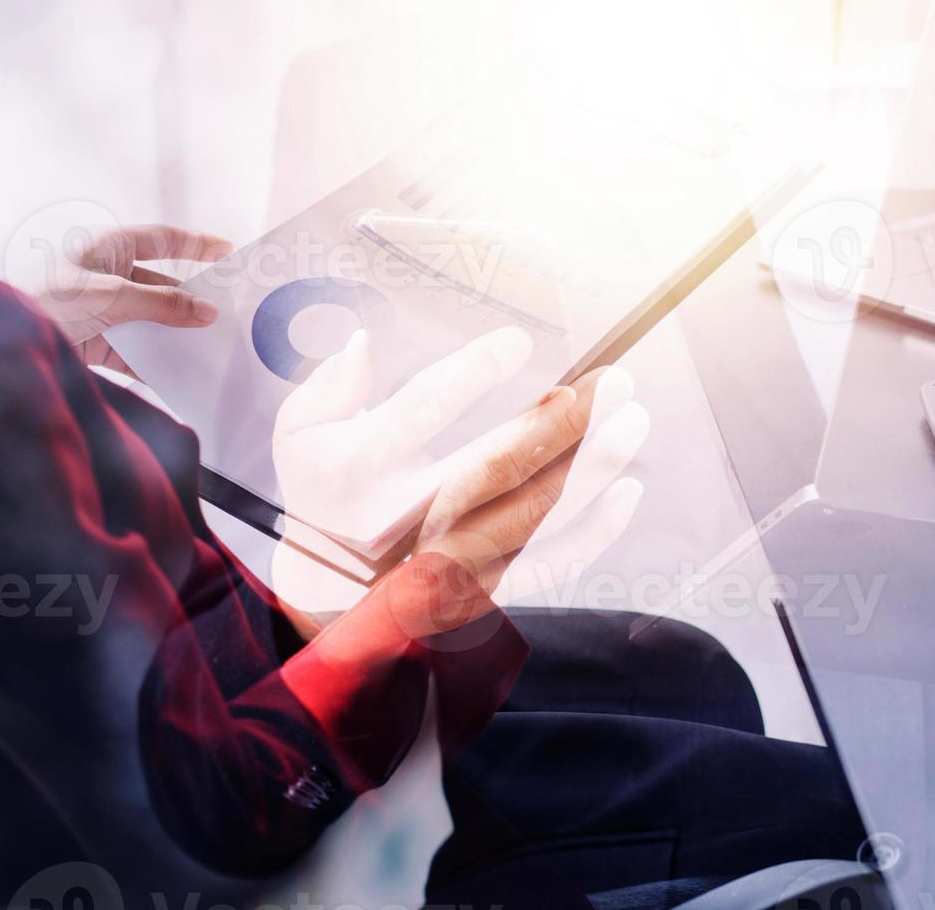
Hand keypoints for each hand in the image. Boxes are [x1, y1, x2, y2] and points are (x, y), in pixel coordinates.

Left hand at [7, 225, 232, 374]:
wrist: (1, 343)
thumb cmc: (47, 300)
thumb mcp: (111, 296)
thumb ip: (163, 304)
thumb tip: (209, 312)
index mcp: (108, 248)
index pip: (163, 238)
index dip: (197, 244)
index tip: (230, 252)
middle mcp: (109, 275)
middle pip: (163, 284)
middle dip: (194, 299)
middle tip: (230, 310)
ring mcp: (105, 310)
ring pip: (154, 320)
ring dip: (178, 333)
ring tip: (213, 345)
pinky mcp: (100, 343)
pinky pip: (138, 351)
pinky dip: (158, 362)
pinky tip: (182, 373)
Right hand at [272, 330, 645, 633]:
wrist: (324, 591)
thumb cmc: (325, 494)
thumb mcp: (300, 436)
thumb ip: (329, 387)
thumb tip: (366, 342)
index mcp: (356, 469)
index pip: (420, 411)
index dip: (471, 373)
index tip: (520, 341)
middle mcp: (403, 519)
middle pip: (495, 466)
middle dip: (564, 422)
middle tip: (616, 381)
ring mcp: (445, 561)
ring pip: (533, 515)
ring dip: (593, 468)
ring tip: (634, 421)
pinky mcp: (480, 592)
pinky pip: (548, 566)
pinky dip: (594, 533)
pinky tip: (627, 490)